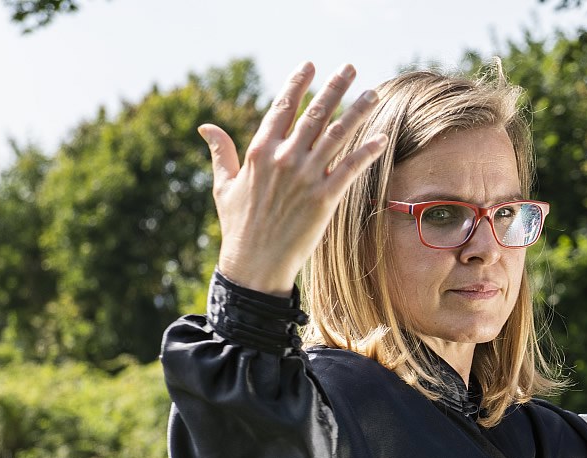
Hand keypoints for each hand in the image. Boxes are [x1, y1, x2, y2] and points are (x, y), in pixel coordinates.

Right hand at [200, 62, 388, 294]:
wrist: (254, 263)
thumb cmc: (238, 225)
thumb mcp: (223, 184)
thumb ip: (221, 152)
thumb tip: (206, 127)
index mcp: (259, 151)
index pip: (281, 107)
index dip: (298, 84)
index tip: (310, 65)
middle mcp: (283, 158)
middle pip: (314, 114)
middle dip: (334, 88)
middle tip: (349, 67)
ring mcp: (304, 178)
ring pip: (336, 136)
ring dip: (357, 112)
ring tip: (373, 93)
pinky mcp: (323, 199)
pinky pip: (349, 169)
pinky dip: (366, 152)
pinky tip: (381, 137)